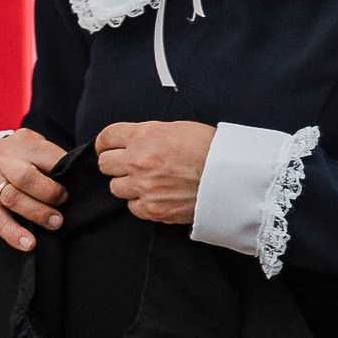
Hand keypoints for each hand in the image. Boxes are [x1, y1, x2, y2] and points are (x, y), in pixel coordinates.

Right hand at [0, 128, 68, 250]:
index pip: (46, 157)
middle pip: (24, 178)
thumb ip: (55, 158)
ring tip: (54, 224)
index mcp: (24, 145)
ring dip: (36, 214)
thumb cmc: (24, 156)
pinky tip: (28, 243)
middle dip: (48, 193)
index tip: (75, 184)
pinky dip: (13, 234)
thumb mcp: (38, 146)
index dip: (63, 173)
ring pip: (11, 199)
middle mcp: (5, 162)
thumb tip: (81, 178)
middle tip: (63, 202)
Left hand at [96, 120, 213, 225]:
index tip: (107, 147)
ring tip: (147, 181)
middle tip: (128, 164)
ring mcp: (144, 187)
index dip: (105, 143)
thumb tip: (133, 142)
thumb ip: (149, 135)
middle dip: (115, 163)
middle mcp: (138, 161)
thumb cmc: (211, 149)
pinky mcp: (153, 209)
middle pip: (105, 164)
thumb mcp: (177, 128)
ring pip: (115, 187)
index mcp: (144, 136)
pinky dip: (140, 202)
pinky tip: (156, 195)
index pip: (106, 138)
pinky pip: (132, 206)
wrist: (233, 176)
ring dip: (127, 184)